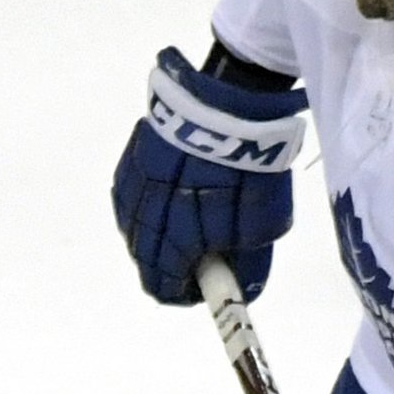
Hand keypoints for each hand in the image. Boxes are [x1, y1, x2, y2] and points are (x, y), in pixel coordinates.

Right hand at [110, 47, 307, 304]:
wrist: (233, 99)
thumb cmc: (253, 166)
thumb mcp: (265, 222)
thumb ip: (249, 263)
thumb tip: (243, 292)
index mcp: (181, 237)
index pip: (166, 282)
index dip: (180, 293)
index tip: (194, 294)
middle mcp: (150, 217)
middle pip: (146, 260)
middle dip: (164, 271)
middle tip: (185, 272)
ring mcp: (135, 188)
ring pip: (134, 230)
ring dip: (152, 241)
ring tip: (174, 238)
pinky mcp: (132, 161)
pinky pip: (128, 199)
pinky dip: (142, 211)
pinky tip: (157, 208)